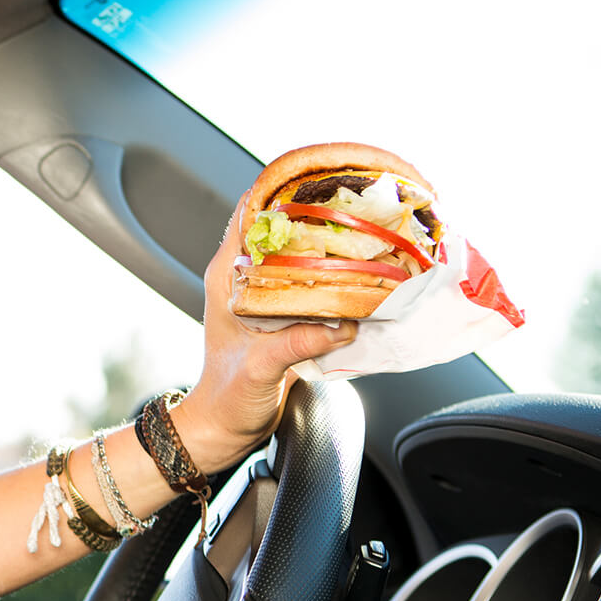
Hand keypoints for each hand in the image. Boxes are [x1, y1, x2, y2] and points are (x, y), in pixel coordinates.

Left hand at [172, 191, 357, 471]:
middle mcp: (248, 277)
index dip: (283, 187)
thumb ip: (294, 344)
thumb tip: (340, 326)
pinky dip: (344, 274)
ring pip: (306, 252)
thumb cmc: (227, 398)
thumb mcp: (258, 369)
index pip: (250, 211)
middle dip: (322, 210)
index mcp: (228, 276)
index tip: (320, 173)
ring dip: (336, 242)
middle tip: (362, 198)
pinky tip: (372, 272)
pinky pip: (320, 282)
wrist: (227, 428)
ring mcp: (270, 294)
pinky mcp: (291, 313)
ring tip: (374, 228)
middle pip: (286, 226)